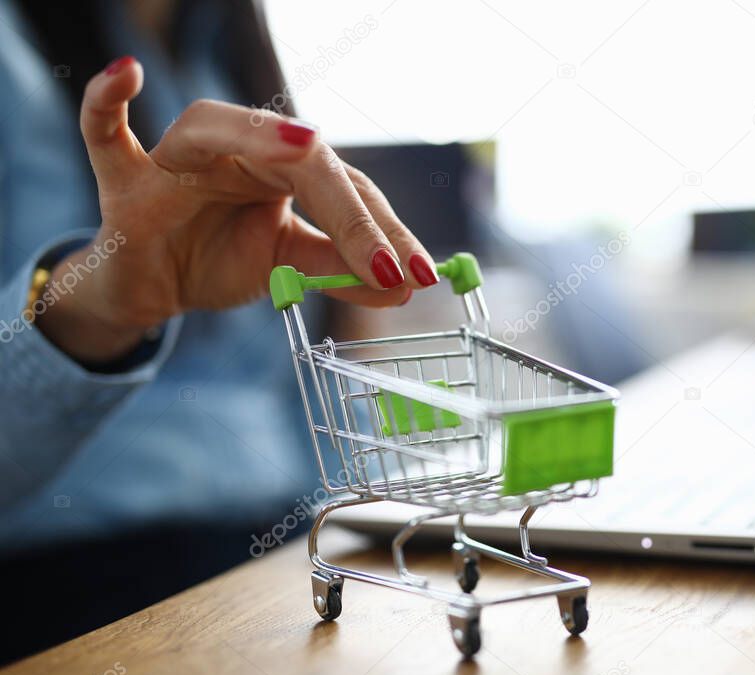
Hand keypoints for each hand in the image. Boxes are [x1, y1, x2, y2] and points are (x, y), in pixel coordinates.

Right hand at [36, 56, 438, 363]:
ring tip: (304, 146)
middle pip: (302, 159)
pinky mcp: (125, 178)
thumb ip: (336, 268)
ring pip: (218, 129)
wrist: (153, 284)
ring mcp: (178, 159)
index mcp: (283, 168)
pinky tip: (125, 73)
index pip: (345, 186)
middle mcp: (238, 150)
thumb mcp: (287, 265)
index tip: (418, 273)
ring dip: (260, 138)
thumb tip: (401, 289)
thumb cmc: (220, 258)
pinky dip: (106, 101)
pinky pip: (104, 133)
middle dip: (350, 213)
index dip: (384, 230)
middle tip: (388, 265)